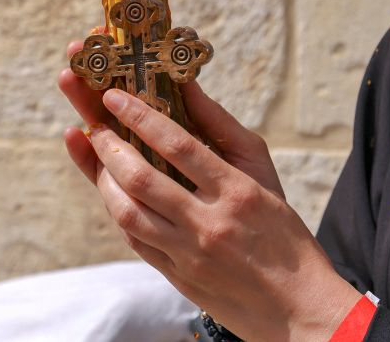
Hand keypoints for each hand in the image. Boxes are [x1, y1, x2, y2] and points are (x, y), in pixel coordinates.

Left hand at [58, 44, 359, 340]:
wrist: (294, 302)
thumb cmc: (280, 227)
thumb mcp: (260, 169)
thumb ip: (221, 127)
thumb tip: (186, 86)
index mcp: (235, 191)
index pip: (178, 145)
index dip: (141, 117)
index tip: (115, 96)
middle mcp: (208, 223)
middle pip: (142, 179)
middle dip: (109, 146)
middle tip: (94, 122)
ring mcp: (188, 254)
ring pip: (128, 213)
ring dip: (104, 180)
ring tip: (98, 154)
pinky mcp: (176, 277)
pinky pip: (134, 240)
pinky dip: (118, 211)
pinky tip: (111, 190)